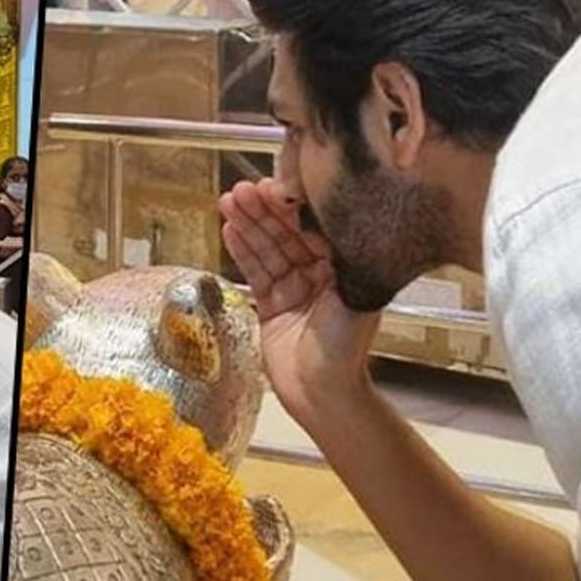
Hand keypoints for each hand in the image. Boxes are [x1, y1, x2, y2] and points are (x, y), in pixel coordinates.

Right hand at [219, 179, 381, 424]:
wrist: (323, 394)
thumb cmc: (345, 350)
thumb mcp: (352, 295)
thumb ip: (338, 257)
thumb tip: (326, 217)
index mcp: (347, 266)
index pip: (317, 225)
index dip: (293, 205)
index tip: (273, 186)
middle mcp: (321, 273)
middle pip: (288, 233)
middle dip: (264, 210)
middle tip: (242, 189)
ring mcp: (294, 288)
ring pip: (269, 249)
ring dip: (249, 224)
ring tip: (229, 202)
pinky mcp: (272, 304)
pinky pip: (256, 272)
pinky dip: (242, 251)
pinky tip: (230, 230)